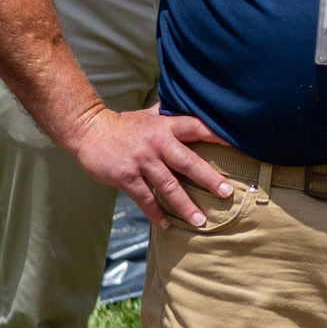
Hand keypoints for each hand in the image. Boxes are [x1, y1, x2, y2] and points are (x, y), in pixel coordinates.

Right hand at [74, 106, 231, 226]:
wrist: (88, 131)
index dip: (217, 135)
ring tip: (200, 221)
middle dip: (209, 179)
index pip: (196, 128)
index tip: (238, 144)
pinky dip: (156, 213)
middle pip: (188, 162)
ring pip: (168, 186)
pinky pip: (145, 198)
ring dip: (185, 205)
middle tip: (227, 193)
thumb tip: (188, 102)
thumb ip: (168, 114)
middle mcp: (156, 143)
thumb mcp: (147, 115)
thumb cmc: (123, 125)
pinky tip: (167, 225)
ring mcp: (141, 161)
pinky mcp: (126, 176)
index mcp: (164, 127)